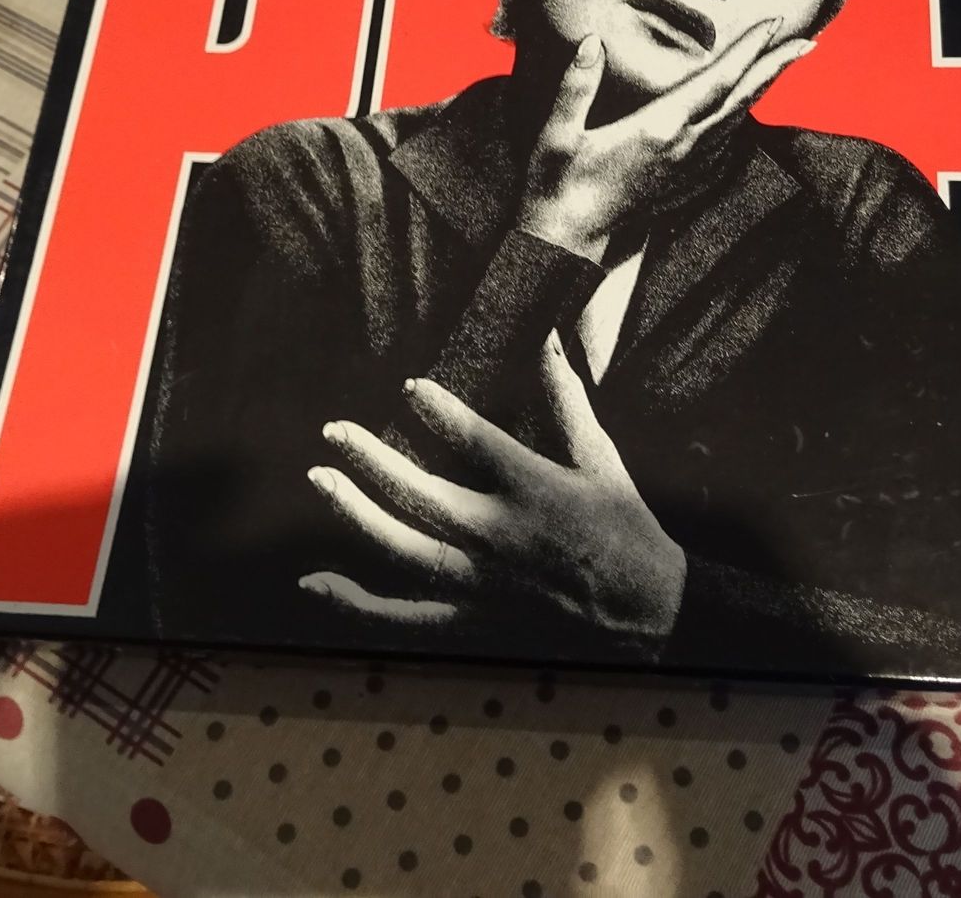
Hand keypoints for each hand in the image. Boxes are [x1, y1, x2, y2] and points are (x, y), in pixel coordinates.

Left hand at [299, 333, 687, 640]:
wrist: (646, 612)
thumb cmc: (624, 526)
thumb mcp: (599, 458)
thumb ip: (565, 399)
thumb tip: (548, 340)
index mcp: (536, 490)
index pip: (477, 443)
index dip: (439, 413)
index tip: (409, 388)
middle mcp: (502, 538)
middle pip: (423, 497)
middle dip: (372, 461)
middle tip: (334, 431)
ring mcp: (482, 584)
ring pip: (404, 551)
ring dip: (357, 515)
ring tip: (321, 480)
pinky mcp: (473, 620)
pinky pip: (405, 617)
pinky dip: (358, 606)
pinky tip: (314, 585)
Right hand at [520, 19, 810, 259]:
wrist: (566, 240)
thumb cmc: (557, 184)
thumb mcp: (558, 133)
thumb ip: (576, 85)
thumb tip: (592, 41)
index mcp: (658, 129)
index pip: (715, 82)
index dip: (746, 51)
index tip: (772, 23)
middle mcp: (683, 148)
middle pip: (740, 101)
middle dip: (773, 68)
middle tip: (806, 43)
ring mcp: (686, 168)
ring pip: (736, 123)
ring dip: (761, 92)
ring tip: (781, 66)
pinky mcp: (682, 182)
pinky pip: (723, 147)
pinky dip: (741, 122)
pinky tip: (745, 112)